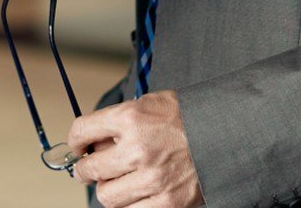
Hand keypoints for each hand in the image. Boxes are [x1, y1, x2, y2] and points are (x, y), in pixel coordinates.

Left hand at [67, 91, 201, 207]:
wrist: (225, 132)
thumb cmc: (187, 118)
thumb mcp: (149, 104)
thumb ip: (119, 122)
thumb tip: (91, 142)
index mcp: (132, 118)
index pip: (82, 131)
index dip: (75, 141)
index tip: (77, 147)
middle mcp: (139, 149)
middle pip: (90, 169)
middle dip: (85, 170)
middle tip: (89, 170)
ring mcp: (153, 179)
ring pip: (107, 197)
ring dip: (109, 189)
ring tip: (119, 181)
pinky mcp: (167, 202)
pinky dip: (130, 204)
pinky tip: (137, 192)